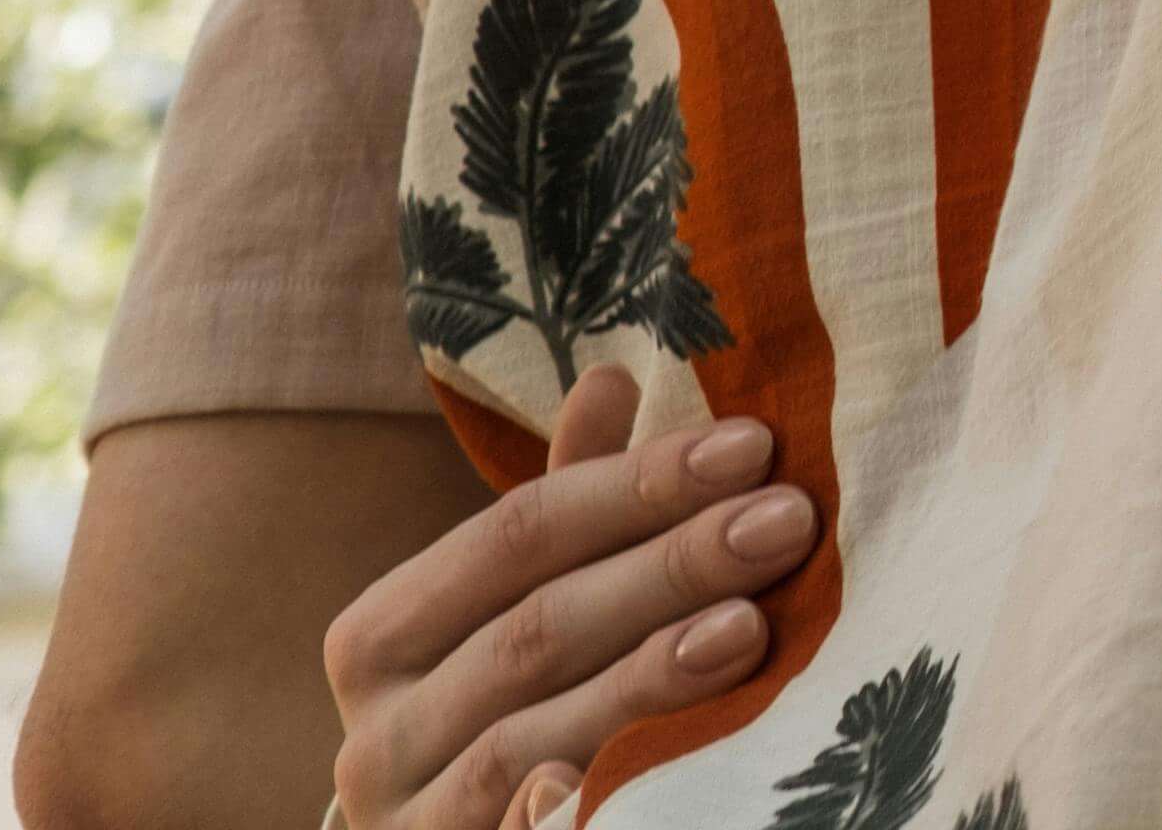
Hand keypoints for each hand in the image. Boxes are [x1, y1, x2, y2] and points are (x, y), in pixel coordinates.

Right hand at [318, 365, 817, 829]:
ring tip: (751, 627)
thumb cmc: (506, 705)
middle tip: (786, 521)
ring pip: (529, 738)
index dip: (636, 484)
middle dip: (670, 569)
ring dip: (644, 679)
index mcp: (383, 634)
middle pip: (535, 630)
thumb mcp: (523, 600)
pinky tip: (639, 776)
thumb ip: (569, 506)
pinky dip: (569, 807)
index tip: (754, 444)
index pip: (515, 534)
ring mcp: (410, 820)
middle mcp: (375, 733)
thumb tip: (609, 375)